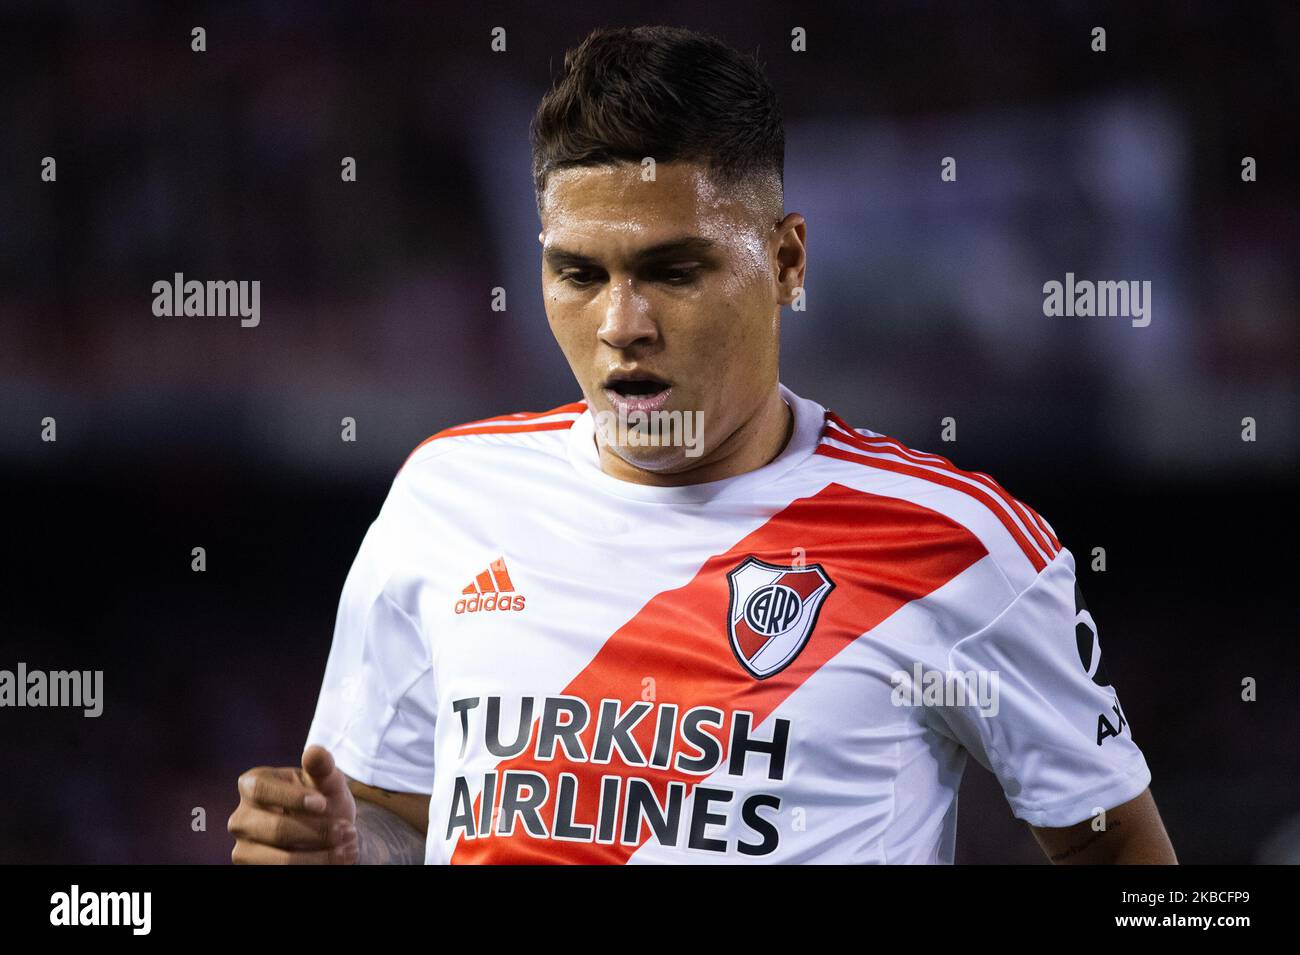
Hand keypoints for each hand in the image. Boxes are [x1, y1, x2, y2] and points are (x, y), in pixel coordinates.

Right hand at [228, 745, 358, 863]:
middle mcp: (241, 818)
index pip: (262, 789)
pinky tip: (338, 860)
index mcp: (252, 785)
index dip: (292, 797)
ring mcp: (244, 849)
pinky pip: (283, 875)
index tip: (323, 803)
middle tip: (348, 831)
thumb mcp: (328, 781)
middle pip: (276, 829)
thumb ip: (322, 767)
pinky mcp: (253, 871)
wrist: (330, 834)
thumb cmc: (324, 800)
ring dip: (321, 857)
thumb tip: (314, 752)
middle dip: (317, 831)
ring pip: (281, 860)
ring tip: (349, 849)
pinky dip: (316, 867)